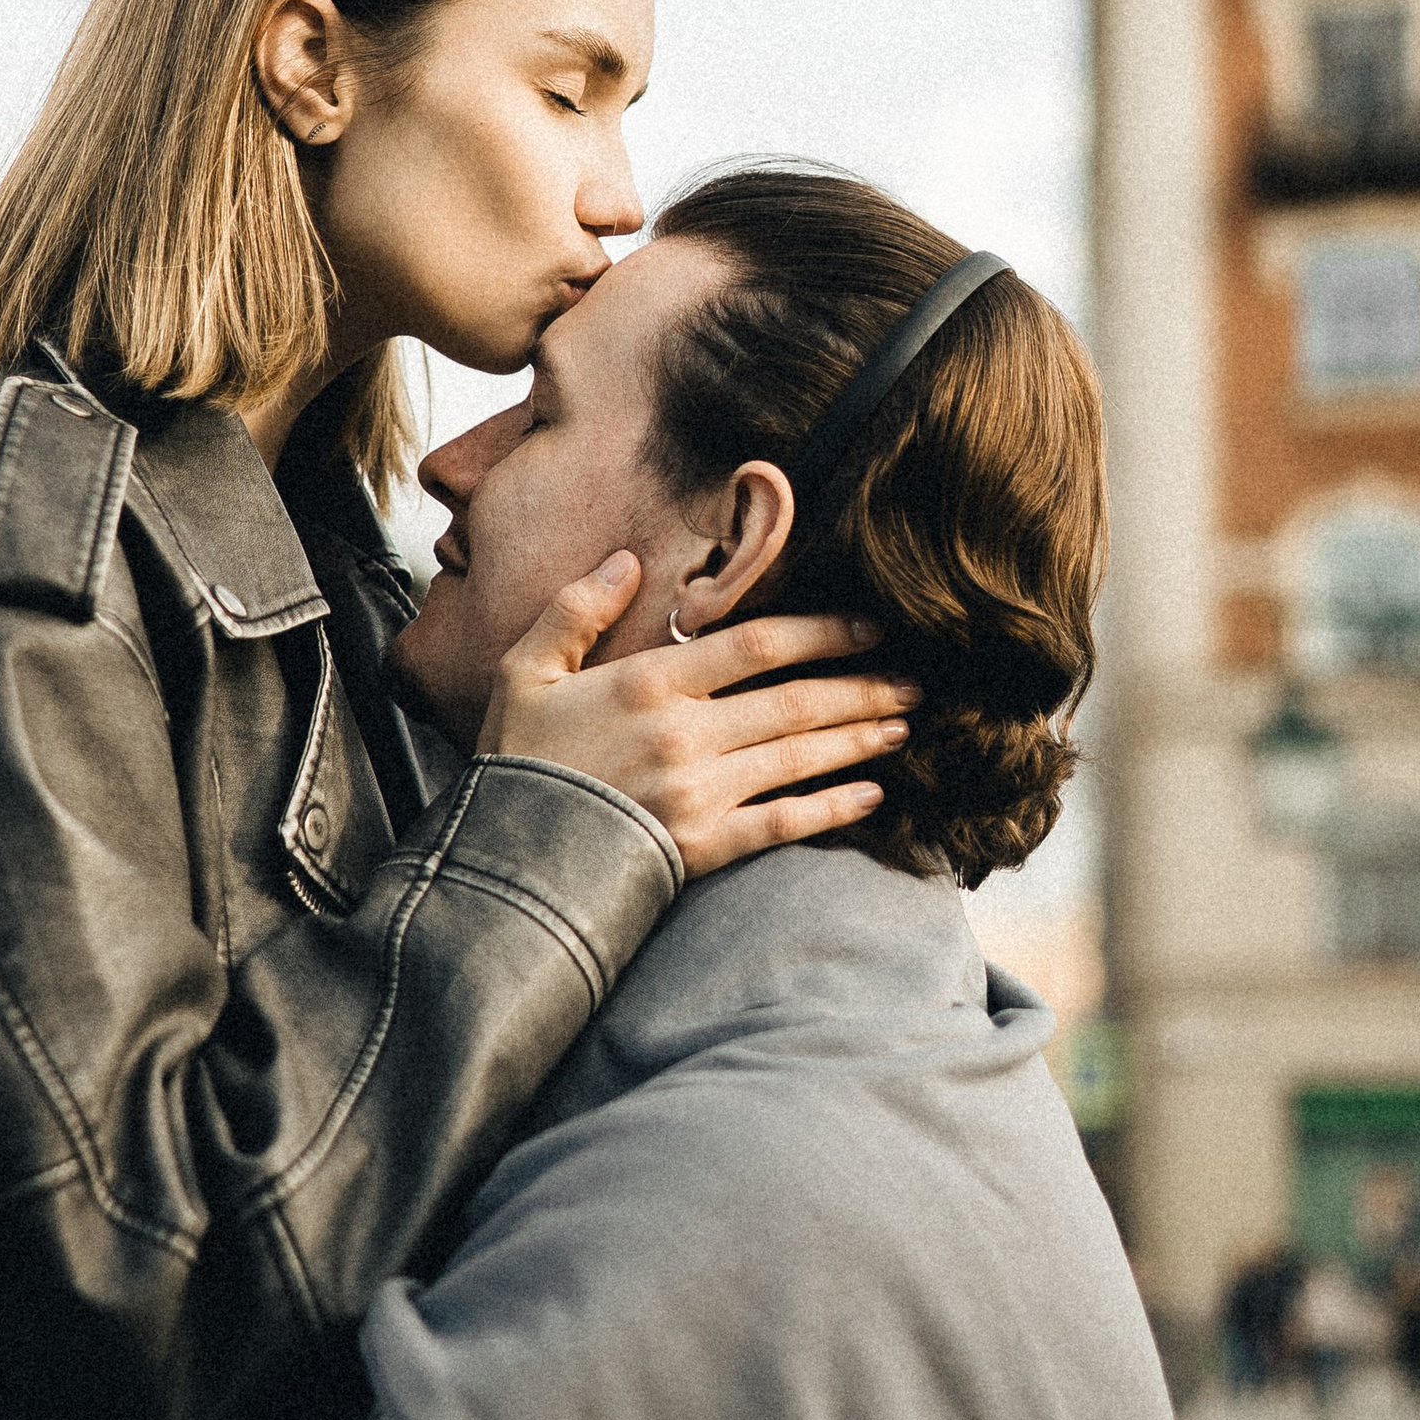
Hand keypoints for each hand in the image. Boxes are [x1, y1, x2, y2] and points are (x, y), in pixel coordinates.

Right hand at [480, 553, 915, 874]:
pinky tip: (871, 795)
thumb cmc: (517, 760)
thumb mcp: (523, 669)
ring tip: (903, 725)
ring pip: (800, 757)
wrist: (505, 861)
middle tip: (914, 680)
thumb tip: (627, 559)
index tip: (870, 625)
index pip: (758, 645)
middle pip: (795, 701)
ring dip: (858, 738)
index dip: (822, 632)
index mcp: (648, 683)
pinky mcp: (704, 847)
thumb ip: (576, 609)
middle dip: (861, 687)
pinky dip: (832, 808)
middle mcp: (685, 735)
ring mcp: (699, 794)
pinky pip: (783, 823)